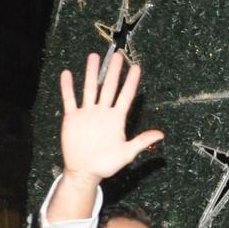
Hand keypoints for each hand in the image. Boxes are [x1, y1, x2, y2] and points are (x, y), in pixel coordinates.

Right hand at [56, 51, 162, 199]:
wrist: (84, 171)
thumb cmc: (107, 164)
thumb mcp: (127, 153)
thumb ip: (141, 141)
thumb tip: (161, 134)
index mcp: (116, 119)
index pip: (126, 95)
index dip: (131, 82)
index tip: (136, 67)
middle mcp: (103, 112)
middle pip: (109, 87)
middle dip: (113, 71)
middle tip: (117, 56)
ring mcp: (87, 113)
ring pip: (90, 88)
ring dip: (91, 73)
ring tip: (93, 56)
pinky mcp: (72, 118)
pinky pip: (70, 100)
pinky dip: (68, 88)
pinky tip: (67, 74)